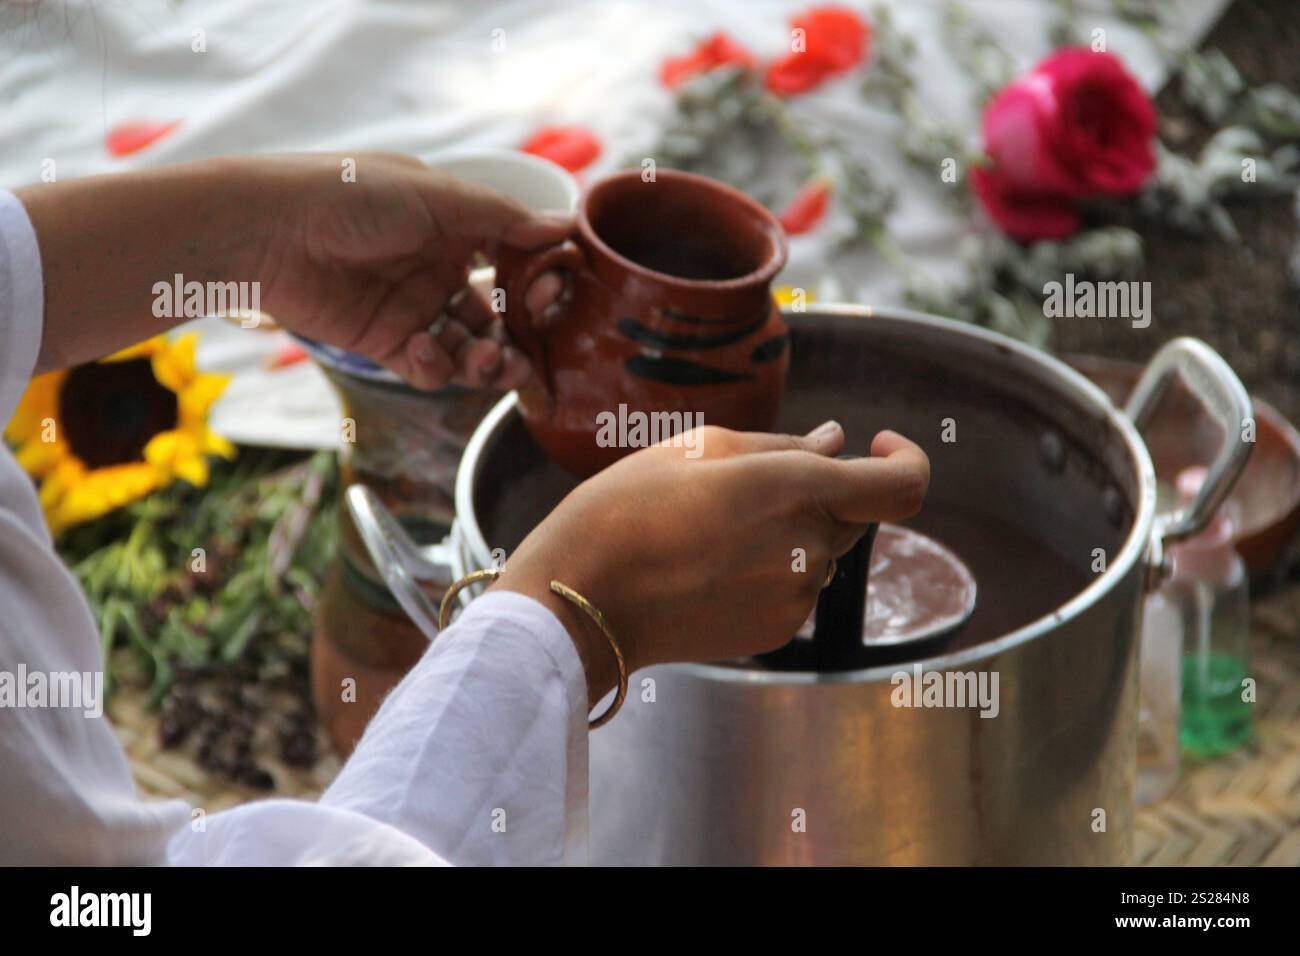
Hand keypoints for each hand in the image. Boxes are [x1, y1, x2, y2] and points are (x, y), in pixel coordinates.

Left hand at [246, 152, 571, 388]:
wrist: (266, 231)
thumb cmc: (346, 194)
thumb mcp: (434, 195)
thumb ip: (502, 218)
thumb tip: (565, 227)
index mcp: (454, 224)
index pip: (514, 257)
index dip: (537, 278)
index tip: (550, 291)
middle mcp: (439, 266)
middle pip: (499, 313)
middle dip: (518, 335)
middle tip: (526, 347)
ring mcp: (413, 307)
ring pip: (470, 347)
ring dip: (487, 361)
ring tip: (486, 363)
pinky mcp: (385, 343)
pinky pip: (430, 367)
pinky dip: (437, 367)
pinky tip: (425, 350)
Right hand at [492, 422, 929, 705]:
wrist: (581, 598)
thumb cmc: (628, 508)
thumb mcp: (701, 448)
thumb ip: (783, 444)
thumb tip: (836, 443)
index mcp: (796, 489)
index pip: (903, 485)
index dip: (904, 460)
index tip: (873, 445)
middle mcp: (810, 548)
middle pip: (853, 514)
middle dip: (819, 493)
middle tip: (741, 486)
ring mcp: (795, 597)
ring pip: (821, 552)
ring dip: (789, 532)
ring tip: (709, 529)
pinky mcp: (776, 631)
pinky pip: (794, 588)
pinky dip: (769, 570)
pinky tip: (708, 567)